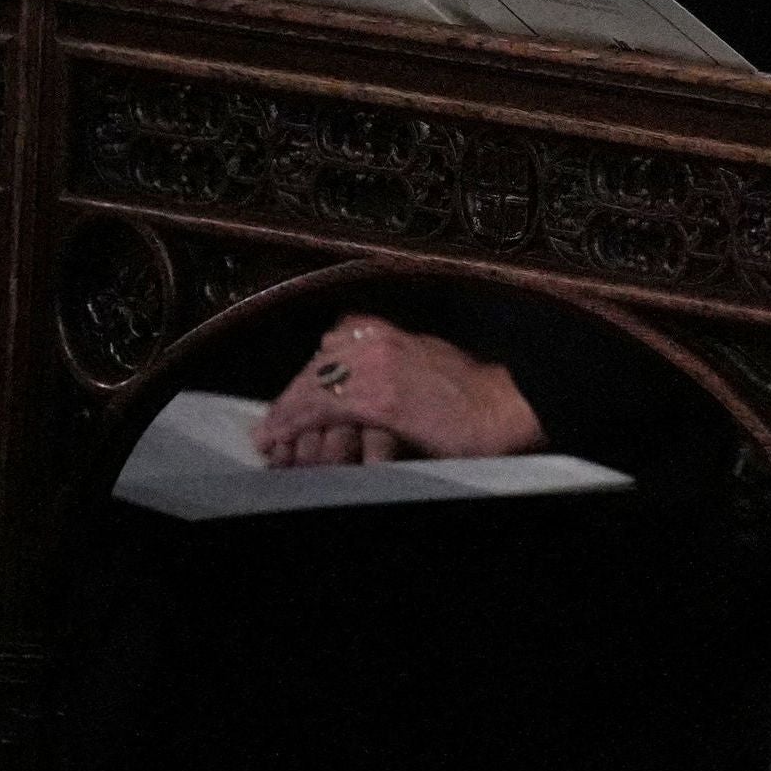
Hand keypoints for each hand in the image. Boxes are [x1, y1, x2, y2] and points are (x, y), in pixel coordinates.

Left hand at [252, 316, 543, 464]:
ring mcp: (377, 367)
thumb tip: (359, 383)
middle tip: (269, 427)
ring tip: (268, 439)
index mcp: (389, 331)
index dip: (305, 378)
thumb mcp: (425, 362)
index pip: (328, 349)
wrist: (503, 407)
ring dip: (285, 415)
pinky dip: (295, 425)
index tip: (290, 401)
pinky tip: (279, 439)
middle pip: (314, 368)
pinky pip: (322, 410)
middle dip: (289, 398)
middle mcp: (377, 341)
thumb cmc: (473, 395)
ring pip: (312, 387)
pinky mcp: (380, 399)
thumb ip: (391, 363)